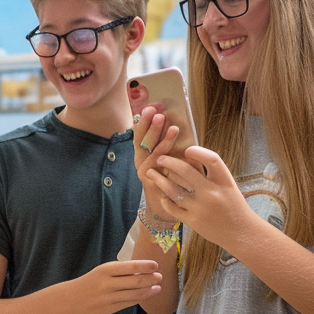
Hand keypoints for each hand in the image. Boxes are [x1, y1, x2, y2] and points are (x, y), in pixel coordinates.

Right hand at [72, 259, 162, 313]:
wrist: (72, 299)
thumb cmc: (91, 282)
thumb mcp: (102, 271)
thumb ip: (119, 271)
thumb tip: (143, 269)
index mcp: (105, 270)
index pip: (129, 267)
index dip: (145, 266)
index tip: (156, 265)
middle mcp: (107, 284)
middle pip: (135, 281)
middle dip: (150, 279)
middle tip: (159, 276)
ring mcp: (109, 297)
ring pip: (134, 294)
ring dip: (148, 290)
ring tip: (157, 287)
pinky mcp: (110, 308)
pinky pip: (129, 302)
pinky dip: (140, 298)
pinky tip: (147, 294)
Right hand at [132, 104, 181, 224]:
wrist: (169, 207)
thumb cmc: (173, 179)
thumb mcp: (171, 156)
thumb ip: (170, 141)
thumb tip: (174, 117)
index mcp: (143, 152)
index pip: (141, 132)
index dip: (145, 119)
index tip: (151, 106)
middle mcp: (140, 160)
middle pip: (140, 139)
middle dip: (148, 125)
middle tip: (156, 112)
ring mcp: (143, 171)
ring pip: (149, 151)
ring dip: (159, 138)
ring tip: (170, 125)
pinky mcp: (150, 181)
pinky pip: (156, 166)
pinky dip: (164, 154)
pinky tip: (172, 143)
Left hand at [147, 147, 252, 252]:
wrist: (241, 233)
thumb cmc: (234, 207)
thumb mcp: (228, 187)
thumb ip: (212, 175)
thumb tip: (189, 160)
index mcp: (224, 181)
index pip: (212, 159)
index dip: (198, 152)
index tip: (187, 150)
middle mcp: (212, 193)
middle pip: (185, 171)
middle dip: (168, 162)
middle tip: (160, 159)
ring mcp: (201, 207)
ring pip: (173, 189)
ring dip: (159, 180)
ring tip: (151, 173)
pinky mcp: (192, 220)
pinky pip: (172, 207)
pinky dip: (165, 199)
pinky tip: (162, 195)